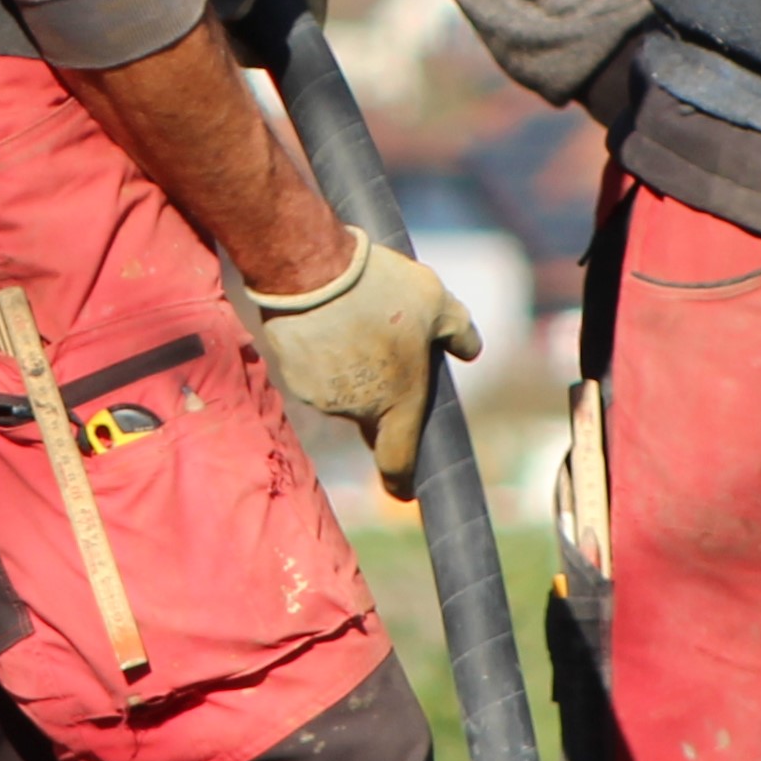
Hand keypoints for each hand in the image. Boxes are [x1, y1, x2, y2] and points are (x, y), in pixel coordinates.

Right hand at [249, 236, 482, 496]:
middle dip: (380, 394)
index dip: (402, 481)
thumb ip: (459, 331)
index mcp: (398, 402)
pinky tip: (326, 320)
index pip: (399, 462)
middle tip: (386, 348)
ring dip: (350, 371)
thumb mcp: (436, 300)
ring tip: (354, 322)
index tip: (405, 490)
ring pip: (342, 392)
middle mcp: (356, 409)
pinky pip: (313, 372)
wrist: (310, 270)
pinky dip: (321, 356)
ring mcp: (320, 395)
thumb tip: (470, 351)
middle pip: (371, 416)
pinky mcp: (291, 375)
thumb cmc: (380, 288)